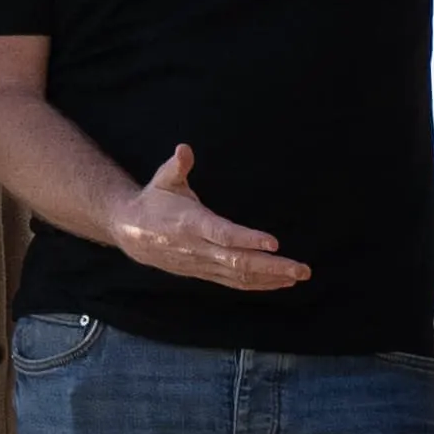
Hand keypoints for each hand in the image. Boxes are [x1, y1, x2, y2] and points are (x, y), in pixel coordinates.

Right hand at [107, 146, 306, 292]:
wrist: (131, 233)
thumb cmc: (154, 201)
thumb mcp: (163, 179)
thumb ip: (176, 166)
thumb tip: (184, 149)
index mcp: (190, 223)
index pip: (223, 234)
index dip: (248, 239)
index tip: (274, 243)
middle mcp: (198, 248)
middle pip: (238, 261)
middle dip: (272, 267)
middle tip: (302, 269)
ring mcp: (202, 264)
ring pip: (240, 275)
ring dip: (271, 278)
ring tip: (298, 276)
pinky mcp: (205, 273)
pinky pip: (235, 282)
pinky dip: (258, 284)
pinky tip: (280, 283)